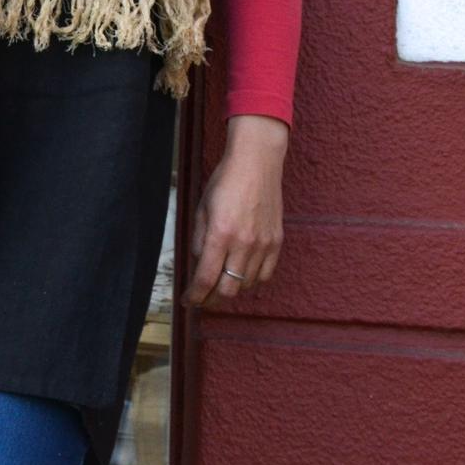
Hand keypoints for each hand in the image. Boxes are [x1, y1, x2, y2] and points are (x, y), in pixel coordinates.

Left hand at [182, 113, 287, 308]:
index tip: (187, 301)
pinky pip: (265, 275)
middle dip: (211, 299)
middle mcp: (243, 243)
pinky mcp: (277, 242)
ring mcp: (263, 244)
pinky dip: (251, 281)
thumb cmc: (225, 181)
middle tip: (202, 298)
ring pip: (246, 285)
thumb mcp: (202, 208)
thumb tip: (199, 265)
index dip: (194, 295)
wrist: (256, 163)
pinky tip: (241, 275)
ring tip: (220, 284)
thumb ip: (199, 240)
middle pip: (228, 290)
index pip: (206, 278)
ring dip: (230, 289)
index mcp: (220, 234)